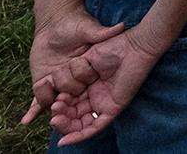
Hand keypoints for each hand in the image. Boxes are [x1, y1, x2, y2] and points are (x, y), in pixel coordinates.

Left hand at [22, 11, 126, 128]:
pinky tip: (27, 120)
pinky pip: (38, 101)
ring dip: (47, 98)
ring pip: (53, 102)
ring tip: (46, 82)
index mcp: (87, 73)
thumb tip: (121, 26)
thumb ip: (102, 32)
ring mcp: (57, 85)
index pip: (86, 92)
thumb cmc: (76, 24)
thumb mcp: (88, 28)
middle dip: (63, 105)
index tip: (77, 89)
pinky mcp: (44, 83)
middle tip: (59, 98)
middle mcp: (74, 83)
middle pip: (69, 102)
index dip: (79, 93)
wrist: (56, 22)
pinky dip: (32, 112)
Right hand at [44, 27, 164, 144]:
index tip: (52, 99)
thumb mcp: (84, 61)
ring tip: (56, 119)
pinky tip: (65, 140)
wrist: (133, 46)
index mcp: (87, 86)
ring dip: (66, 126)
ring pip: (80, 124)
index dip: (58, 105)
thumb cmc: (112, 48)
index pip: (68, 103)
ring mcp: (103, 104)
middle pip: (72, 116)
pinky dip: (79, 136)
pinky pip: (95, 127)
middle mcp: (94, 98)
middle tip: (55, 108)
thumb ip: (69, 73)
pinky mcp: (113, 109)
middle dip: (60, 116)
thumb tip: (52, 85)